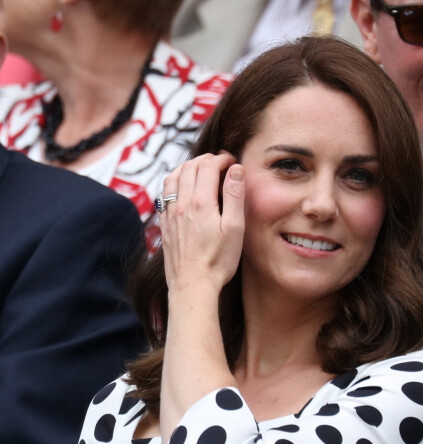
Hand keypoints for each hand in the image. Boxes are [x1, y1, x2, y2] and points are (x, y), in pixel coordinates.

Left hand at [159, 153, 244, 294]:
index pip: (208, 166)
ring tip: (202, 169)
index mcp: (201, 202)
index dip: (222, 159)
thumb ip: (235, 196)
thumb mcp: (235, 228)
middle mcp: (182, 203)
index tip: (233, 162)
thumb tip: (236, 169)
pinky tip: (183, 188)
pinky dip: (175, 181)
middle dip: (206, 159)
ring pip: (173, 176)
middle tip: (221, 162)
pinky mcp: (165, 224)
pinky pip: (165, 193)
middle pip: (190, 167)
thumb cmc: (218, 260)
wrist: (193, 285)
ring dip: (188, 166)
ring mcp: (170, 213)